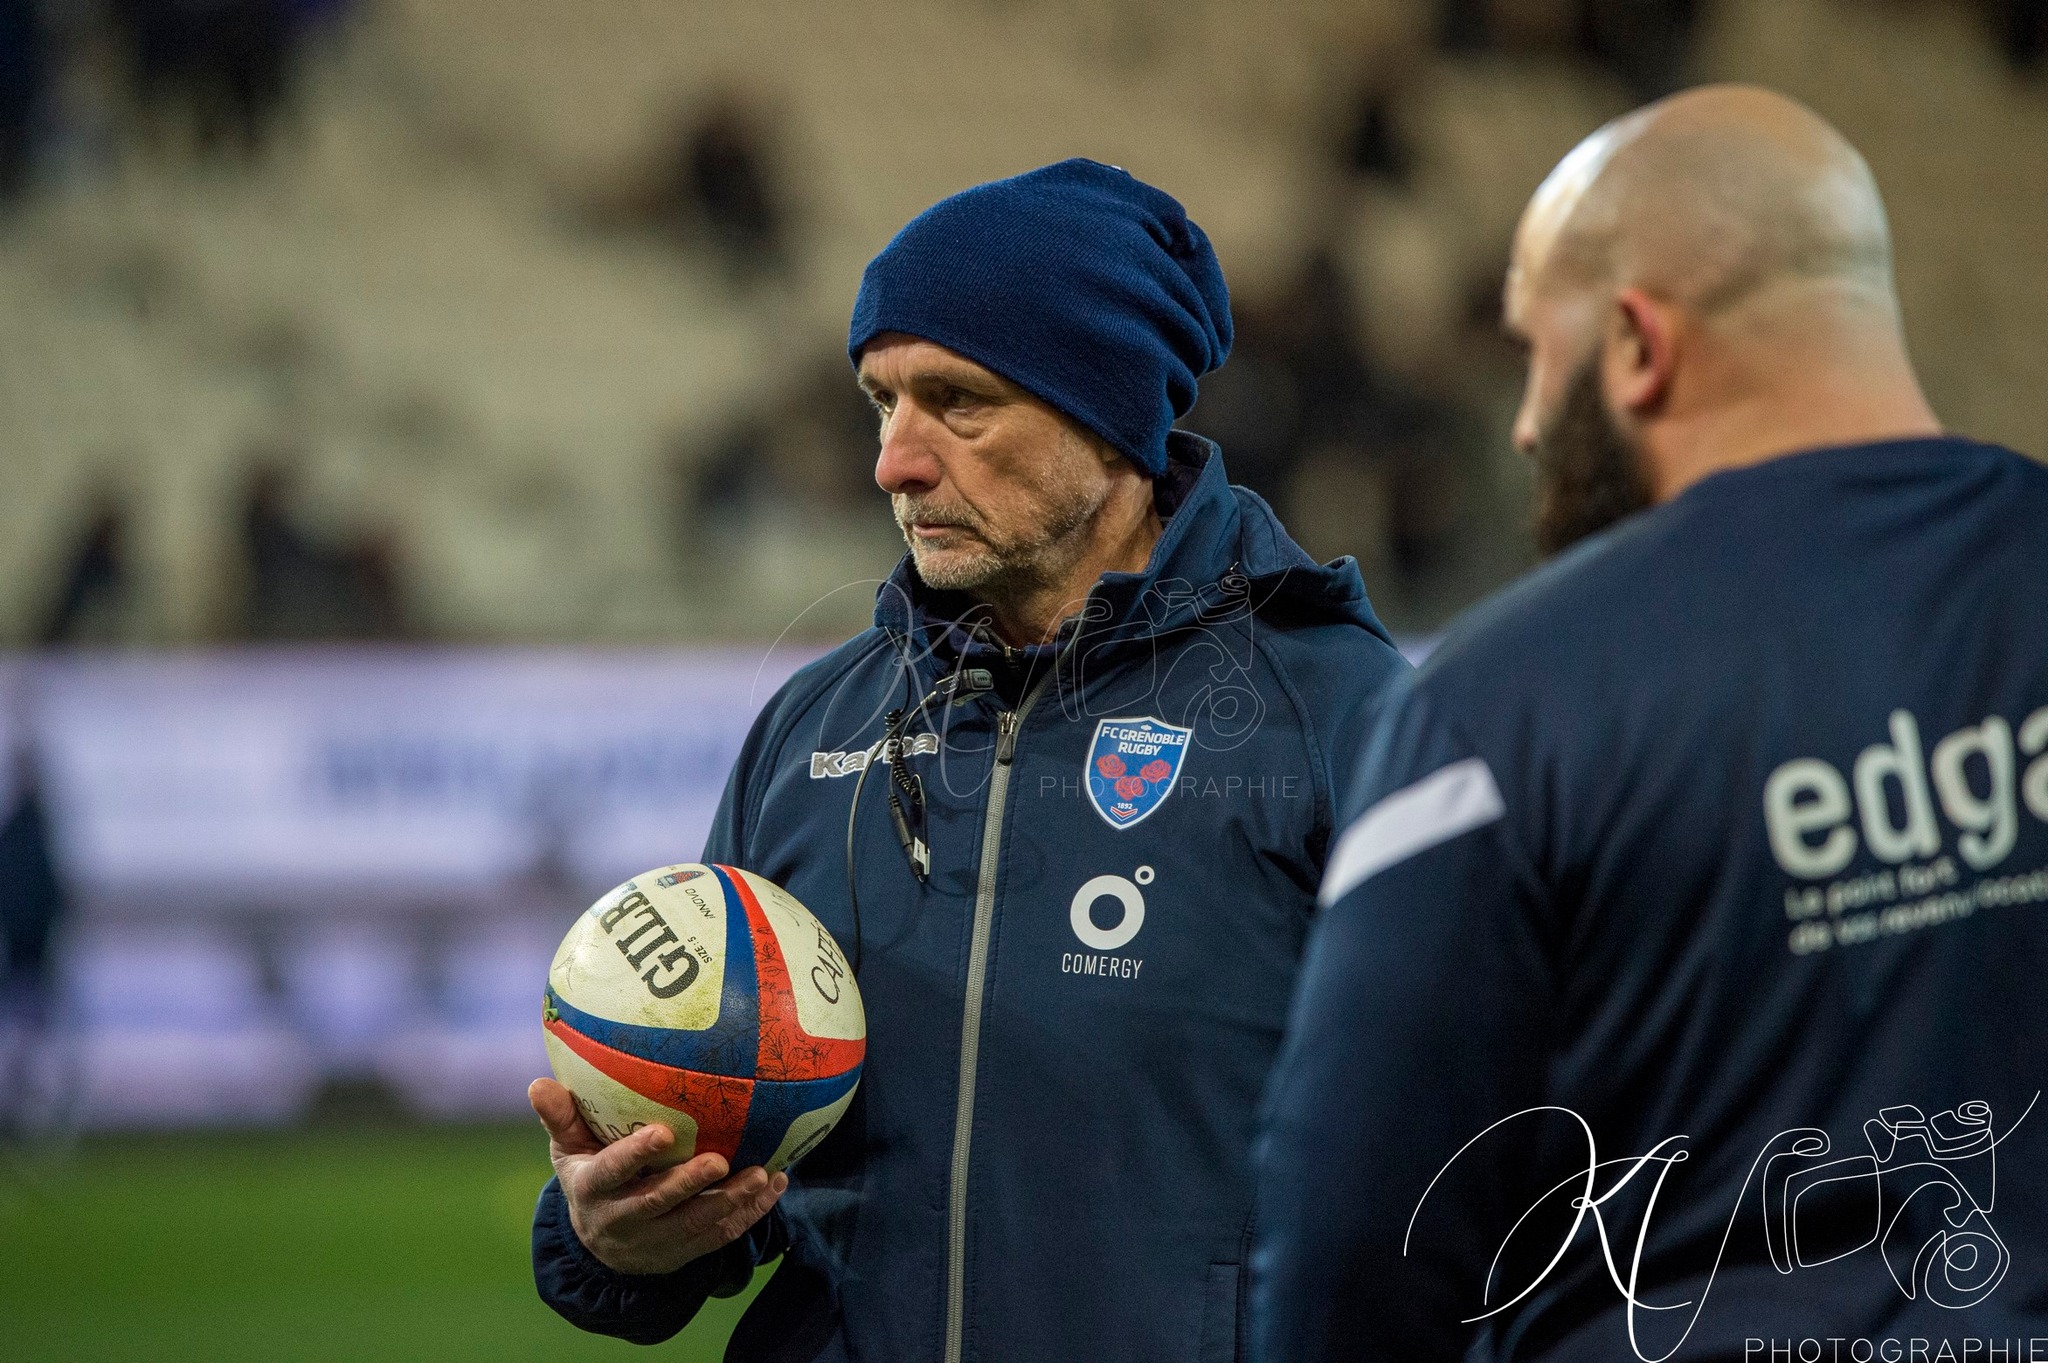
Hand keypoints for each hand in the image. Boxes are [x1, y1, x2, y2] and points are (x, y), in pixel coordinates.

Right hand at [529, 1077, 787, 1275]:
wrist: (602, 1245)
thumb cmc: (589, 1175)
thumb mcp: (568, 1150)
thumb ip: (560, 1118)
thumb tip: (538, 1083)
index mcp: (593, 1191)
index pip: (611, 1174)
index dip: (635, 1157)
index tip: (663, 1132)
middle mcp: (623, 1222)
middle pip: (658, 1206)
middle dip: (690, 1186)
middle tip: (720, 1161)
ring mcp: (656, 1242)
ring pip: (696, 1228)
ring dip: (731, 1204)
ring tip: (762, 1174)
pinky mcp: (686, 1252)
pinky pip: (722, 1237)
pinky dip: (752, 1214)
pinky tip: (778, 1184)